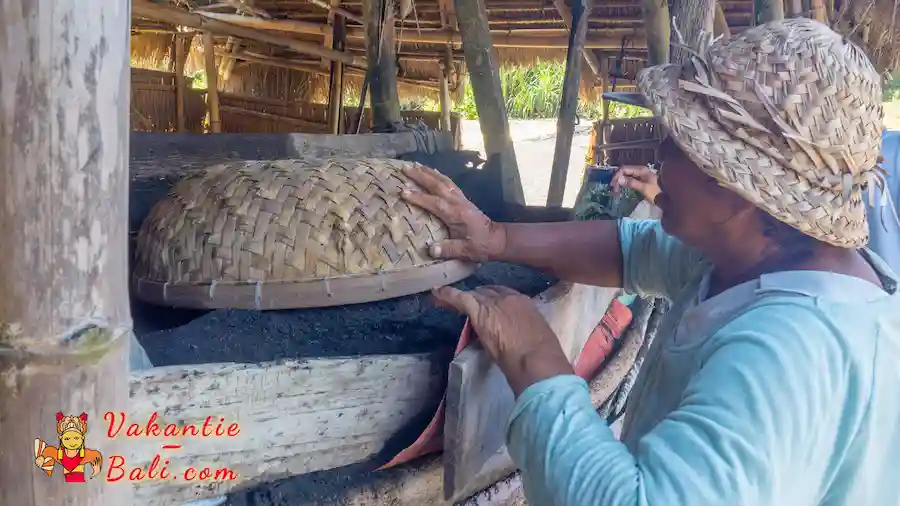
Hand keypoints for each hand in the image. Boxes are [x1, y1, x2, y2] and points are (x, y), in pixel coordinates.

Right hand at [400, 163, 505, 261]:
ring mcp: (461, 198)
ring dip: (429, 172)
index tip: (403, 192)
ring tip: (415, 164)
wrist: (498, 239)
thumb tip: (430, 250)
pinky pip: (449, 183)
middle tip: (405, 168)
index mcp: (456, 214)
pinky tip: (432, 172)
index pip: (435, 203)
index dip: (419, 198)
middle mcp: (458, 202)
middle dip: (420, 176)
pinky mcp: (463, 198)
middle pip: (437, 185)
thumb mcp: (466, 251)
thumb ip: (448, 249)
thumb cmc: (481, 245)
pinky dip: (438, 175)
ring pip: (443, 181)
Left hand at [433, 285, 573, 395]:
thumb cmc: (542, 354)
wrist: (536, 359)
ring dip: (457, 297)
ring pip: (472, 295)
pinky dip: (448, 295)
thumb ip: (523, 329)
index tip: (484, 304)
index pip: (502, 294)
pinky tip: (437, 292)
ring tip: (441, 296)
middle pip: (485, 293)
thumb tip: (516, 334)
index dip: (491, 298)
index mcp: (523, 303)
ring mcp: (493, 304)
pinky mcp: (480, 313)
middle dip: (474, 297)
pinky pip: (460, 299)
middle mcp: (507, 298)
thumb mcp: (536, 334)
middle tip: (463, 302)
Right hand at [612, 165, 660, 203]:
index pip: (624, 169)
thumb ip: (632, 183)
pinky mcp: (642, 181)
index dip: (617, 176)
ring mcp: (642, 175)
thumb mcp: (644, 188)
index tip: (613, 185)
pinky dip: (626, 184)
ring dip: (621, 182)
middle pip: (625, 171)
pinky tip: (623, 189)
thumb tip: (619, 179)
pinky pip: (631, 180)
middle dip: (618, 179)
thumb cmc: (657, 192)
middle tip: (614, 189)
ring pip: (627, 176)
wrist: (669, 197)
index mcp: (641, 170)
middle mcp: (641, 171)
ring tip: (617, 190)